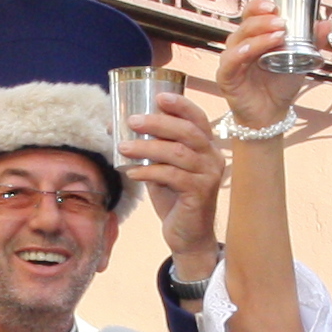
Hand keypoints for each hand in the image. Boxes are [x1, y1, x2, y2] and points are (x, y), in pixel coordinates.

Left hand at [130, 85, 225, 271]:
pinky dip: (149, 171)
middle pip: (187, 131)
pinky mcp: (200, 193)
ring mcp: (209, 175)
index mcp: (206, 146)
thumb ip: (152, 150)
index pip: (197, 118)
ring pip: (177, 152)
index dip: (181, 104)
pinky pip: (172, 175)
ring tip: (123, 147)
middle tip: (132, 121)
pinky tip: (132, 172)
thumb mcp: (163, 169)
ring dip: (147, 147)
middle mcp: (213, 157)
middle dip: (157, 122)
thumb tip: (118, 128)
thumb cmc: (174, 199)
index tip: (158, 96)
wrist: (188, 236)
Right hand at [211, 2, 301, 136]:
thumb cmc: (281, 85)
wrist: (272, 114)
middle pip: (245, 24)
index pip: (252, 14)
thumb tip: (326, 22)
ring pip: (238, 40)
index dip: (259, 6)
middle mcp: (241, 44)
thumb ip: (313, 41)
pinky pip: (229, 61)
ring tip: (276, 35)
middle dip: (263, 20)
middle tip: (281, 22)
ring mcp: (232, 59)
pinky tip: (250, 51)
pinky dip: (238, 54)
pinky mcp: (226, 76)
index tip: (274, 6)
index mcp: (256, 35)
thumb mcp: (301, 60)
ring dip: (257, 35)